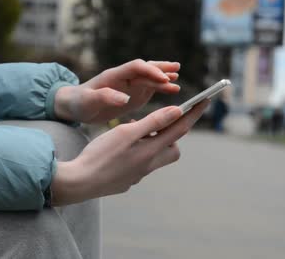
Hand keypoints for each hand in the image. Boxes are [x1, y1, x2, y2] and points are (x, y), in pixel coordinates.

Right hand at [51, 99, 209, 205]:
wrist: (79, 183)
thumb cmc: (101, 155)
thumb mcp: (127, 133)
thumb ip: (153, 122)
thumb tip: (177, 111)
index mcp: (151, 151)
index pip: (180, 129)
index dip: (194, 113)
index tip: (206, 100)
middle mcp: (149, 165)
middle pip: (173, 148)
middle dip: (172, 133)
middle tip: (161, 120)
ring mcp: (138, 175)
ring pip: (156, 155)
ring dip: (152, 141)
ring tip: (135, 129)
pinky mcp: (127, 179)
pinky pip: (140, 162)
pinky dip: (138, 151)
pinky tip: (122, 146)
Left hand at [54, 59, 180, 122]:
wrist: (75, 106)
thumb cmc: (79, 103)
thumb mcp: (88, 102)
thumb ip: (105, 97)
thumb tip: (124, 98)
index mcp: (114, 76)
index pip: (136, 67)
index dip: (150, 71)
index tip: (163, 78)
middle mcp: (124, 77)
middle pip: (146, 68)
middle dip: (161, 68)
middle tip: (176, 69)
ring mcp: (130, 85)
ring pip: (150, 77)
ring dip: (164, 77)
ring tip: (177, 78)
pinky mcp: (133, 94)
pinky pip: (150, 88)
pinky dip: (162, 88)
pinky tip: (172, 89)